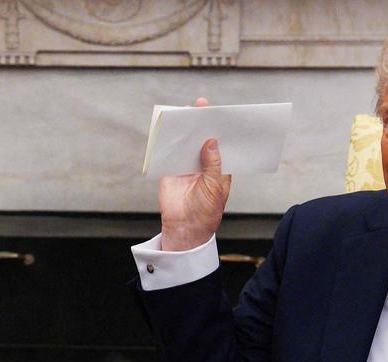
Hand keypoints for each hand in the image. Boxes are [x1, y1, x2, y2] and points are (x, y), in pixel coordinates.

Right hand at [159, 97, 232, 251]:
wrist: (185, 229)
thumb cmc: (206, 211)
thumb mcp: (214, 186)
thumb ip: (213, 163)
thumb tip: (211, 140)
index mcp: (217, 167)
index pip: (219, 144)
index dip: (219, 129)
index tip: (220, 113)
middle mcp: (201, 164)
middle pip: (201, 139)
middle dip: (201, 124)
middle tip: (200, 106)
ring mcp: (185, 166)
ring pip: (184, 144)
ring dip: (183, 130)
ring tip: (184, 114)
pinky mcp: (169, 170)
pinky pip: (167, 153)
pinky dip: (167, 142)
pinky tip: (168, 130)